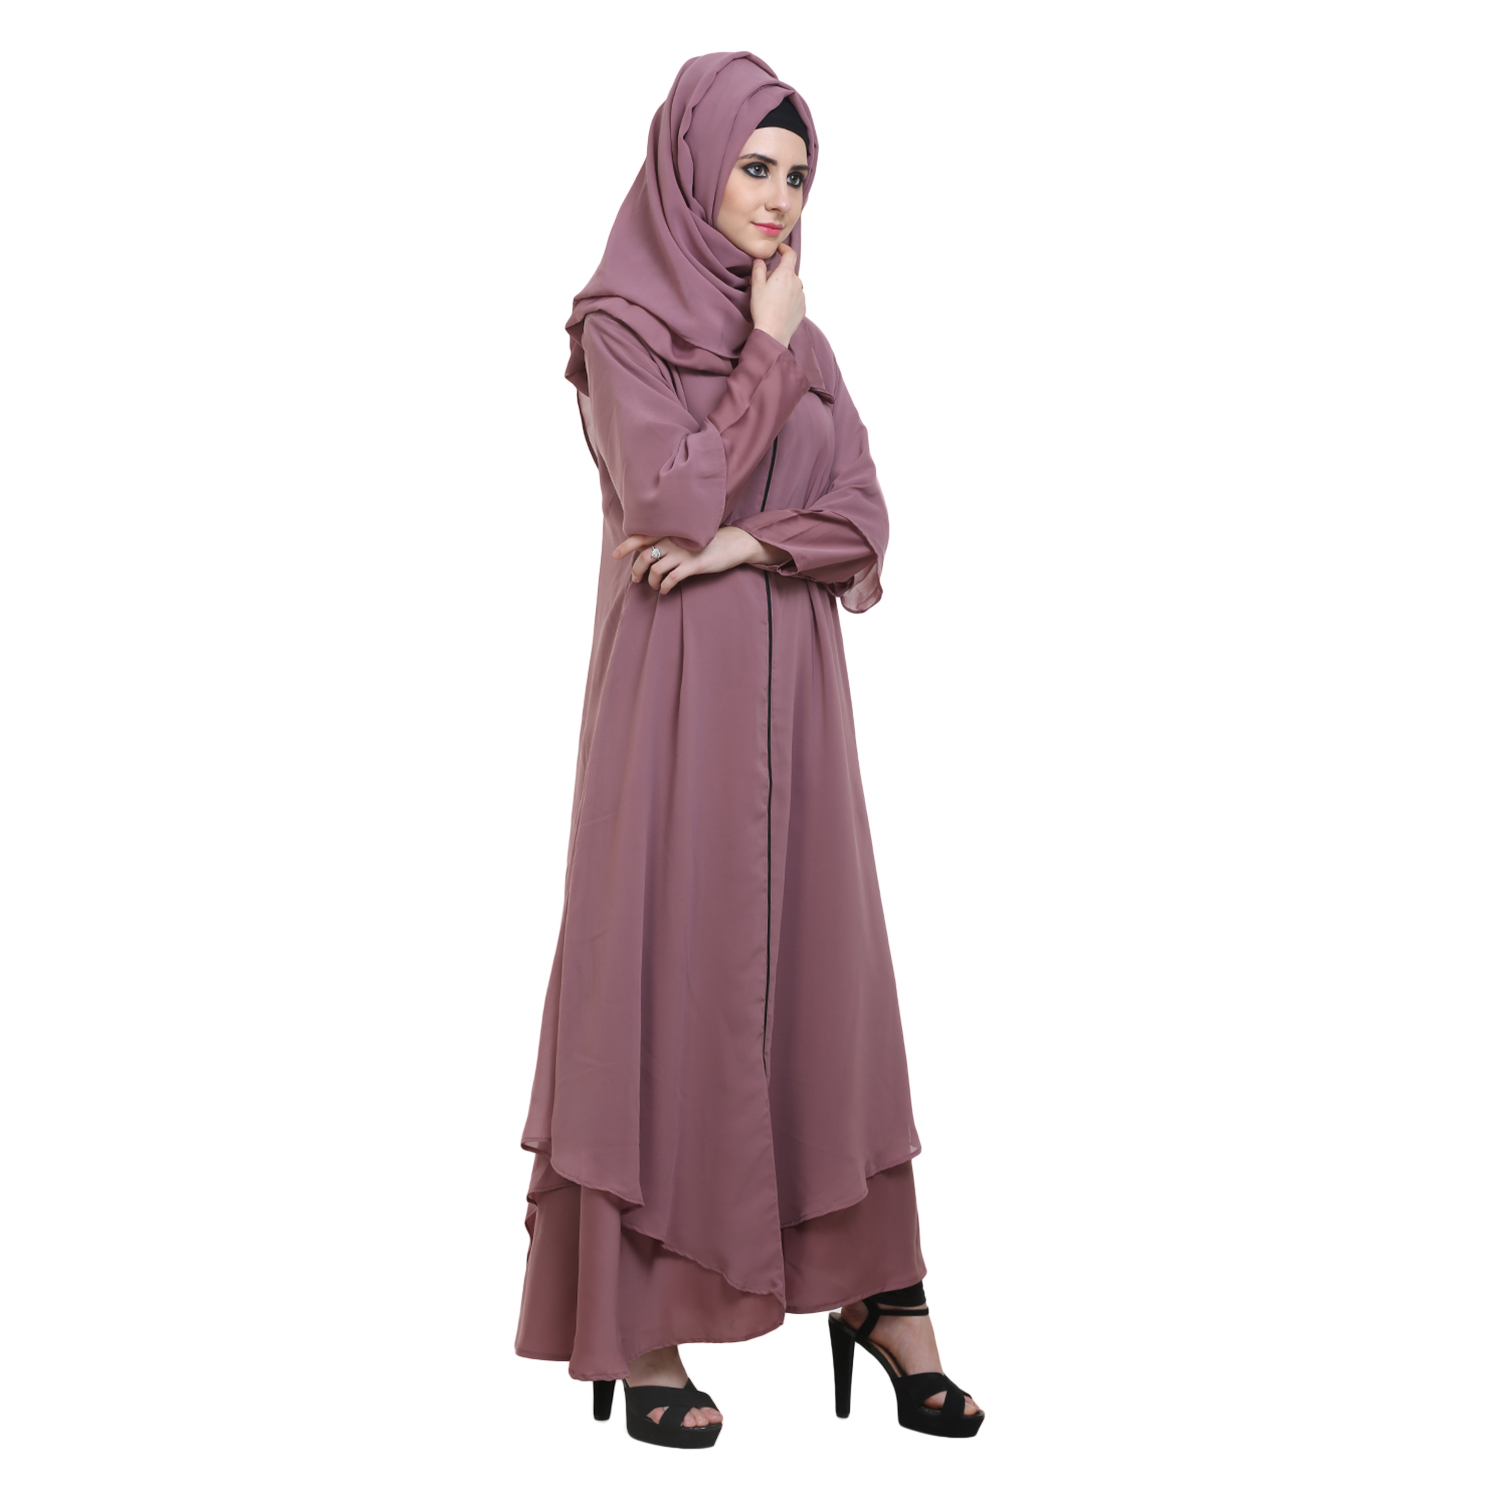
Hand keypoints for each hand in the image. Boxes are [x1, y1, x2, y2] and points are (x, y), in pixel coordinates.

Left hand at [612, 528, 789, 593]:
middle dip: (636, 571)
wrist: (733, 543)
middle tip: (637, 580)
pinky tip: (665, 590)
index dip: (626, 546)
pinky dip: (664, 587)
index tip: (615, 555)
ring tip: (655, 586)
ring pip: (655, 570)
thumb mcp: (687, 537)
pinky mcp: (693, 565)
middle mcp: (673, 541)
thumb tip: (650, 552)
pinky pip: (671, 579)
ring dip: (651, 582)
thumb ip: (670, 541)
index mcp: (670, 533)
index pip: (641, 537)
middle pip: (644, 557)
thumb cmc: (709, 542)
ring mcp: (682, 553)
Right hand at [750, 243, 804, 346]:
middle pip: (788, 272)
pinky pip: (795, 298)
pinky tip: (778, 308)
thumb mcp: (756, 286)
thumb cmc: (763, 310)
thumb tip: (759, 260)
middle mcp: (797, 282)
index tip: (779, 249)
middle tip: (763, 284)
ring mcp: (801, 296)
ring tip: (770, 299)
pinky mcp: (802, 308)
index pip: (790, 254)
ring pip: (791, 285)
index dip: (784, 248)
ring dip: (783, 287)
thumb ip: (758, 269)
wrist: (773, 333)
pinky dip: (787, 299)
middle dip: (777, 274)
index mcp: (786, 274)